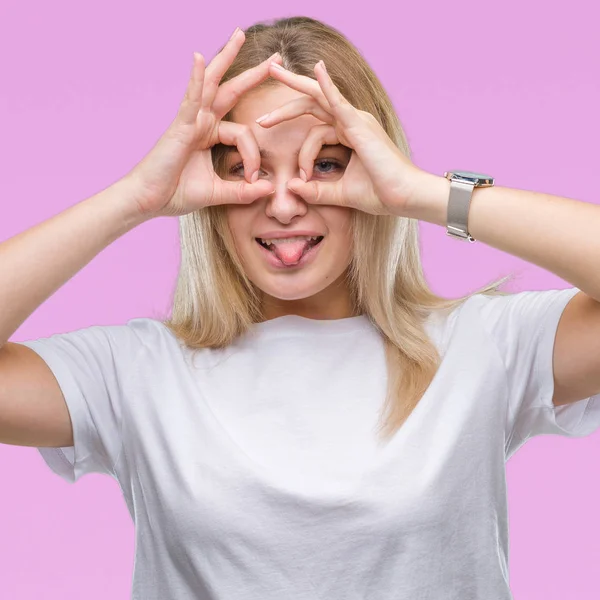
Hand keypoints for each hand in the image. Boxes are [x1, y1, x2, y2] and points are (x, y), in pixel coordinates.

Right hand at [124, 28, 278, 218]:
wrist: (148, 200)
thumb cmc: (175, 193)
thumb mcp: (217, 193)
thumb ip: (243, 191)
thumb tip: (269, 187)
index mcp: (209, 136)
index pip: (244, 134)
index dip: (254, 155)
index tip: (254, 179)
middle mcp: (201, 123)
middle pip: (230, 91)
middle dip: (252, 74)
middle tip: (274, 57)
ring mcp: (190, 121)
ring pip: (212, 84)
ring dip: (226, 58)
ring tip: (240, 36)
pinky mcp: (180, 126)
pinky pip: (190, 98)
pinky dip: (196, 79)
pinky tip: (199, 58)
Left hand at [256, 60, 428, 216]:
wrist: (404, 197)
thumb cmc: (380, 193)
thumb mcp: (339, 193)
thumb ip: (315, 191)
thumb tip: (291, 188)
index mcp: (348, 134)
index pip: (314, 131)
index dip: (302, 155)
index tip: (300, 179)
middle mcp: (352, 121)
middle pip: (313, 103)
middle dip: (287, 98)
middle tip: (265, 93)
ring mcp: (356, 120)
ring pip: (319, 97)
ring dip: (295, 83)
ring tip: (274, 71)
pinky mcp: (359, 125)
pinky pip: (339, 102)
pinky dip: (327, 86)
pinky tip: (317, 70)